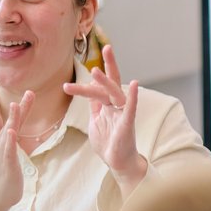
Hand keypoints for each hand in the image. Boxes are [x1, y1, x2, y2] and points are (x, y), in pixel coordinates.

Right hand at [0, 83, 28, 210]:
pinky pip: (9, 150)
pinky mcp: (8, 163)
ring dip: (11, 118)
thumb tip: (12, 129)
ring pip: (7, 131)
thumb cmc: (2, 174)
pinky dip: (10, 140)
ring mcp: (1, 153)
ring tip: (14, 104)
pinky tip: (11, 131)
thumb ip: (9, 140)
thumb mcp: (6, 153)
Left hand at [62, 46, 146, 192]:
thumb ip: (94, 107)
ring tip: (95, 70)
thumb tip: (89, 92)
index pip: (98, 87)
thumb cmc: (108, 143)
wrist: (118, 163)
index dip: (88, 80)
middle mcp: (116, 106)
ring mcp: (123, 114)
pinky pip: (130, 107)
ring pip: (114, 93)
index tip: (76, 75)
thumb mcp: (96, 122)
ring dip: (106, 81)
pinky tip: (134, 84)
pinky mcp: (127, 124)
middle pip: (112, 81)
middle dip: (109, 64)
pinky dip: (132, 96)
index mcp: (107, 105)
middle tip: (107, 47)